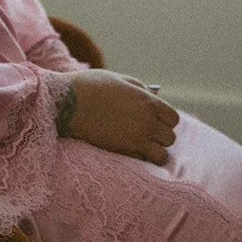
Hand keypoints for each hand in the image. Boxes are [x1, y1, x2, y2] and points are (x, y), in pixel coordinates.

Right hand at [58, 70, 178, 164]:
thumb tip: (154, 99)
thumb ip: (140, 90)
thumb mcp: (120, 80)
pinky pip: (144, 161)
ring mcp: (136, 139)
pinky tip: (131, 151)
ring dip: (155, 151)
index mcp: (149, 102)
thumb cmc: (92, 86)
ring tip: (142, 146)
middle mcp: (147, 122)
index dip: (165, 120)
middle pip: (170, 138)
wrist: (68, 103)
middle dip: (161, 136)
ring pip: (162, 155)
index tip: (155, 120)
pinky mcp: (124, 152)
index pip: (173, 119)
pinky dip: (142, 159)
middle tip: (147, 133)